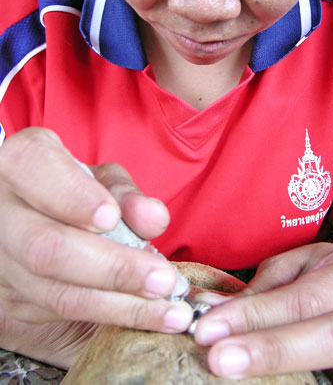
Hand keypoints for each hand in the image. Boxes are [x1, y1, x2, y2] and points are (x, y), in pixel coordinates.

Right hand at [0, 128, 191, 366]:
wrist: (47, 220)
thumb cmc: (78, 191)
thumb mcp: (103, 181)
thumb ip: (127, 195)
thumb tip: (153, 217)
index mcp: (20, 164)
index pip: (32, 166)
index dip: (72, 195)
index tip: (110, 216)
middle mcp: (2, 211)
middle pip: (46, 246)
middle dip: (113, 268)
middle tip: (162, 278)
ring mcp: (2, 257)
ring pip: (54, 290)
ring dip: (120, 305)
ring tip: (168, 308)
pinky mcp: (12, 296)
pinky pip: (60, 312)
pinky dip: (111, 316)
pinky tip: (149, 315)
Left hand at [194, 242, 332, 383]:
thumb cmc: (326, 275)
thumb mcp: (296, 268)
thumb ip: (260, 291)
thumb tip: (210, 310)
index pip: (302, 299)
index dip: (255, 316)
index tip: (209, 328)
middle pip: (329, 337)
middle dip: (270, 350)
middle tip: (219, 359)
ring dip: (285, 371)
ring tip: (236, 373)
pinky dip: (311, 383)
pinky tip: (272, 384)